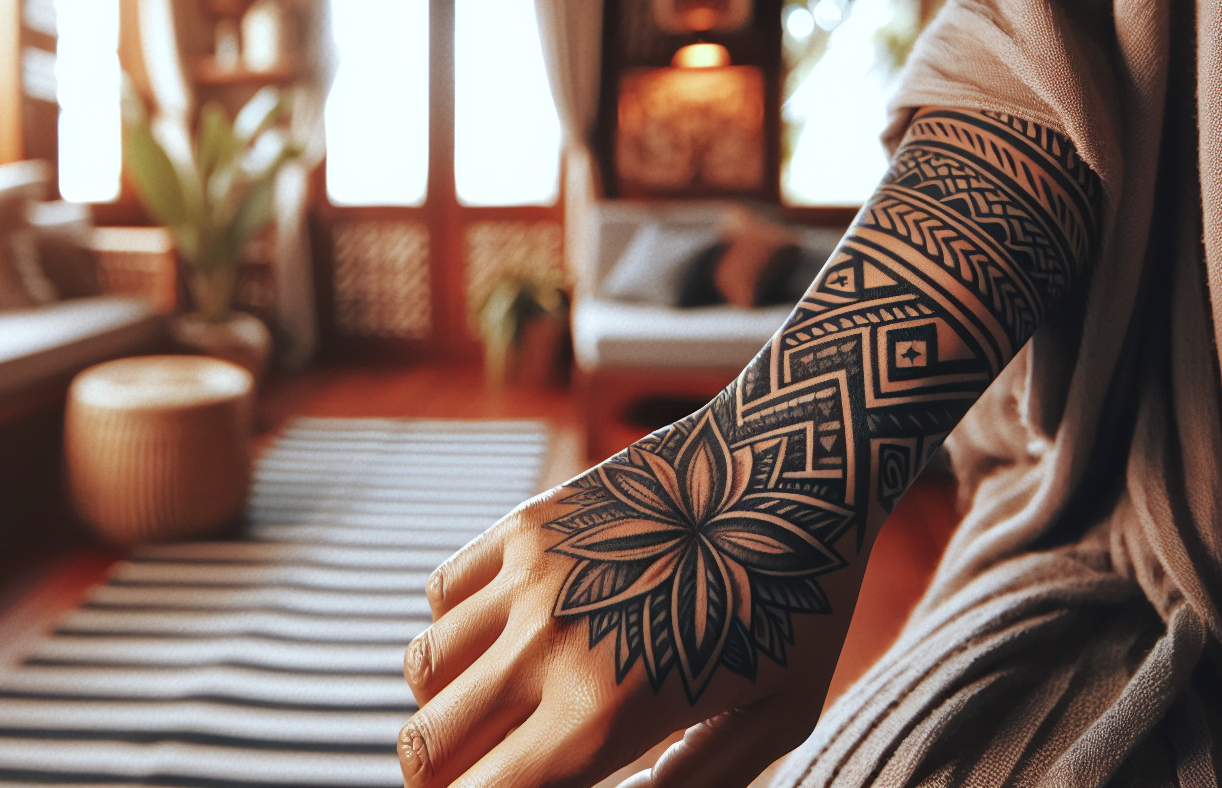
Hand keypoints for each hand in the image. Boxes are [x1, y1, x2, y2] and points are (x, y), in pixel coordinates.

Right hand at [399, 428, 869, 787]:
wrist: (794, 466)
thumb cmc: (800, 605)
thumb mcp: (772, 722)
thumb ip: (691, 784)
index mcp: (605, 713)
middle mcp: (548, 645)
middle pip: (426, 750)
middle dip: (443, 779)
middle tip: (484, 772)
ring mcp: (528, 577)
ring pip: (421, 670)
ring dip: (444, 705)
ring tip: (492, 706)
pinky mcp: (525, 521)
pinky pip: (439, 594)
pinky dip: (453, 627)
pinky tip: (506, 632)